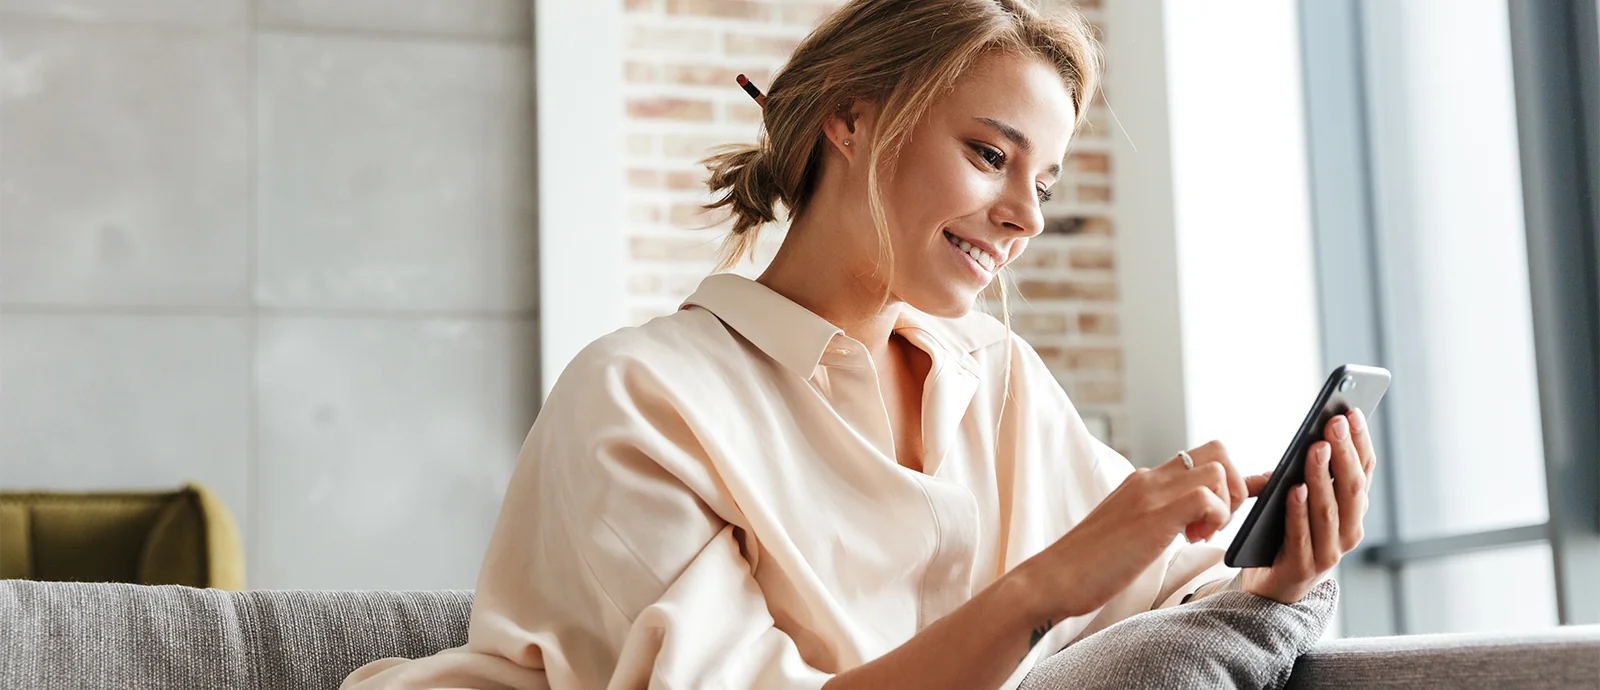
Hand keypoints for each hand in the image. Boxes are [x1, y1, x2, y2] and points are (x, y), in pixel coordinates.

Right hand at [1022, 441, 1247, 619]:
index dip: (1229, 480)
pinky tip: (1190, 540)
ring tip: (1199, 535)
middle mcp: (1149, 479)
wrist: (1053, 577)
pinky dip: (1214, 519)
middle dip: (1235, 486)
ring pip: (1218, 470)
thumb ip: (1157, 518)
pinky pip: (1207, 498)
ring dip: (1225, 505)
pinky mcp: (1154, 516)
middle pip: (1218, 450)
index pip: (1200, 458)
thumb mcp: (1129, 530)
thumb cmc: (1089, 564)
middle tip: (1216, 523)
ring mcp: (1151, 494)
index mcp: (1143, 482)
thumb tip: (1185, 524)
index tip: (1234, 508)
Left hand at [1241, 409, 1377, 603]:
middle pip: (1350, 488)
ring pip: (1328, 510)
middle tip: (1334, 422)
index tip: (1351, 412)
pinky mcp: (1301, 567)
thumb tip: (1313, 437)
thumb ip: (1313, 475)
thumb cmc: (1290, 532)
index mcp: (1354, 511)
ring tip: (1314, 447)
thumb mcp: (1308, 500)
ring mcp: (1329, 553)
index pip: (1364, 472)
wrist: (1275, 586)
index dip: (1359, 442)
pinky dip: (1298, 511)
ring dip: (1321, 476)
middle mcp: (1350, 532)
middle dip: (1344, 452)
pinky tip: (1293, 488)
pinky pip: (1301, 535)